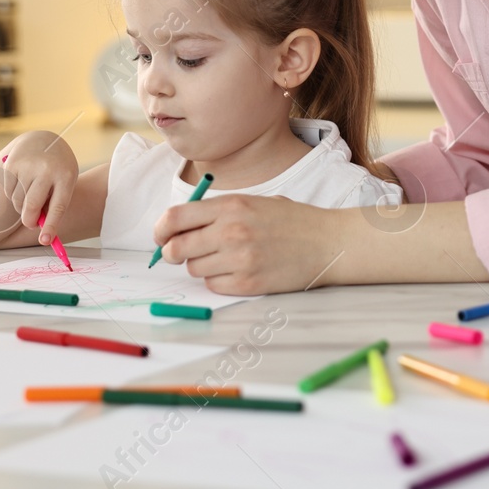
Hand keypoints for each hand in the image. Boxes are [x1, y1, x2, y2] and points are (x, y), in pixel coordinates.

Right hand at [0, 132, 79, 243]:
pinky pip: (8, 192)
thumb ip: (54, 202)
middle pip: (33, 206)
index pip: (58, 206)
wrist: (42, 140)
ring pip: (18, 202)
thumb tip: (41, 229)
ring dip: (22, 207)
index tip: (45, 241)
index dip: (51, 225)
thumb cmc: (58, 168)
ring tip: (31, 195)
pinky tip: (22, 184)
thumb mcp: (64, 180)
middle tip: (32, 224)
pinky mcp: (11, 165)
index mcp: (66, 176)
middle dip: (30, 221)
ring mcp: (27, 167)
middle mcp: (46, 170)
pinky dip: (13, 195)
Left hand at [153, 194, 342, 294]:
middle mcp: (231, 232)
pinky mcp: (248, 284)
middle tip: (183, 253)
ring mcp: (239, 260)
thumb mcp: (254, 203)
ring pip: (194, 269)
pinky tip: (239, 270)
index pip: (174, 218)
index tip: (161, 237)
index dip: (160, 230)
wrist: (328, 242)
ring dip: (202, 266)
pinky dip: (219, 281)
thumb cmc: (291, 221)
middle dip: (174, 253)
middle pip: (177, 249)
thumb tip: (178, 229)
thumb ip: (217, 213)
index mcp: (231, 206)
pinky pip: (213, 286)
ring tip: (226, 258)